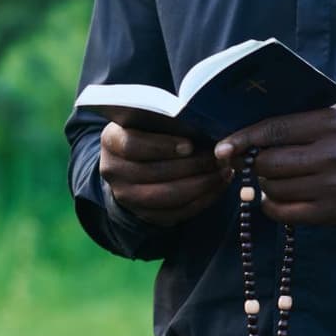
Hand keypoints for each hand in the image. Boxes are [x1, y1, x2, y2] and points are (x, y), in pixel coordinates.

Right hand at [100, 122, 230, 225]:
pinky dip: (202, 201)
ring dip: (201, 185)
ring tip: (223, 172)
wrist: (134, 164)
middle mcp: (113, 170)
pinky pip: (176, 213)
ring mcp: (126, 196)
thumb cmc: (150, 133)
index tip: (190, 145)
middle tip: (218, 158)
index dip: (162, 146)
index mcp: (111, 141)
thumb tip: (202, 124)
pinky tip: (218, 186)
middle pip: (153, 173)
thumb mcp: (150, 121)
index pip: (132, 145)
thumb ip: (167, 121)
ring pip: (166, 197)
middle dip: (192, 167)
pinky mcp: (143, 214)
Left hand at [213, 101, 335, 225]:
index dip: (243, 139)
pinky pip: (283, 212)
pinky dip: (269, 205)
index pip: (274, 130)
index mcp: (329, 124)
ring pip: (272, 188)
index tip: (223, 147)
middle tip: (248, 162)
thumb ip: (303, 113)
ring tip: (270, 177)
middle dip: (251, 163)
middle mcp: (329, 155)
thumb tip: (254, 120)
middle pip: (268, 162)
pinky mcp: (328, 212)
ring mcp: (329, 186)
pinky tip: (275, 196)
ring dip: (262, 184)